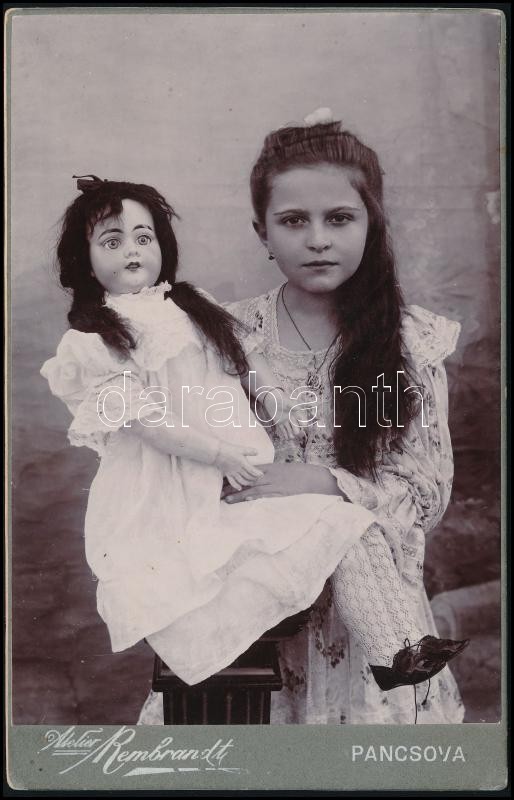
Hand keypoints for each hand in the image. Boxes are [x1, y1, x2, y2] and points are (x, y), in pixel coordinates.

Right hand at [214, 441, 263, 489]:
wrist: (217, 453)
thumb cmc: (229, 449)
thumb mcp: (241, 449)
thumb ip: (249, 451)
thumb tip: (257, 452)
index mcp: (243, 463)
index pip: (252, 471)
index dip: (258, 474)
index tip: (262, 475)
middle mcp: (238, 469)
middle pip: (248, 477)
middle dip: (254, 479)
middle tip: (258, 479)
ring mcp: (232, 473)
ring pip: (242, 481)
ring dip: (247, 483)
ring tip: (252, 483)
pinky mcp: (227, 474)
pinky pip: (232, 482)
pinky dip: (236, 486)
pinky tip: (240, 488)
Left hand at [221, 461, 341, 502]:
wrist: (310, 476)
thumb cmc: (296, 473)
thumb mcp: (280, 470)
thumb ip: (268, 473)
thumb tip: (257, 475)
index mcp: (267, 468)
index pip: (246, 472)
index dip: (234, 476)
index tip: (221, 480)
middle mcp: (267, 474)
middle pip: (245, 480)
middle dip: (231, 486)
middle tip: (218, 492)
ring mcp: (273, 483)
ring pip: (252, 488)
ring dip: (238, 494)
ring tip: (225, 499)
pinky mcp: (279, 491)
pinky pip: (264, 494)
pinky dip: (254, 496)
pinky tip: (245, 499)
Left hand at [262, 389, 306, 441]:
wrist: (271, 399)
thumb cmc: (280, 399)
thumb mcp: (288, 402)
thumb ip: (294, 406)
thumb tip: (299, 409)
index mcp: (295, 412)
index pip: (302, 419)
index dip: (304, 423)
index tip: (304, 426)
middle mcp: (292, 417)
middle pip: (296, 426)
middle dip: (297, 431)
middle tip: (296, 434)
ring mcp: (285, 420)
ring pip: (290, 429)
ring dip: (291, 434)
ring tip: (291, 437)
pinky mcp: (279, 422)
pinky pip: (283, 429)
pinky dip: (285, 434)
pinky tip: (286, 438)